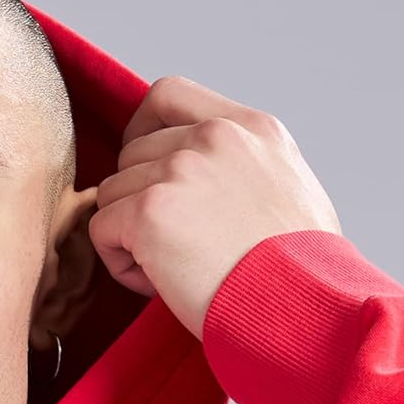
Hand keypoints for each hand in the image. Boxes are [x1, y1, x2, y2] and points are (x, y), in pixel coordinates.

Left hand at [87, 76, 341, 340]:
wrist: (302, 308)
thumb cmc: (301, 273)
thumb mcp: (290, 191)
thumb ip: (244, 168)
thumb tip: (209, 186)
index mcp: (252, 127)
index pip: (168, 95)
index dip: (142, 132)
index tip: (145, 173)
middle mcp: (215, 137)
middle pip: (131, 154)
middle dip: (139, 202)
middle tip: (175, 250)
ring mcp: (180, 169)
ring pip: (112, 194)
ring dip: (130, 238)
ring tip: (174, 272)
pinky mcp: (150, 211)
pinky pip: (101, 230)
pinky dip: (120, 265)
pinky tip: (160, 286)